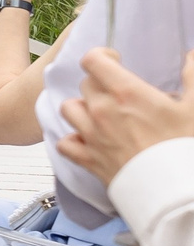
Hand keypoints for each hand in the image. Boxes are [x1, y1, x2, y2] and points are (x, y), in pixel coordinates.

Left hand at [53, 48, 193, 183]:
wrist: (175, 190)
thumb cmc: (184, 146)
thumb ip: (193, 76)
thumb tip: (191, 55)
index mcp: (127, 93)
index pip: (93, 61)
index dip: (102, 56)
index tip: (114, 61)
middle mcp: (102, 111)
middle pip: (85, 85)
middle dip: (100, 84)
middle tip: (118, 94)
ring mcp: (91, 136)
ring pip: (69, 109)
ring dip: (82, 108)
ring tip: (101, 114)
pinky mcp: (88, 159)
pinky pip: (65, 143)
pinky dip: (72, 140)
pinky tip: (87, 140)